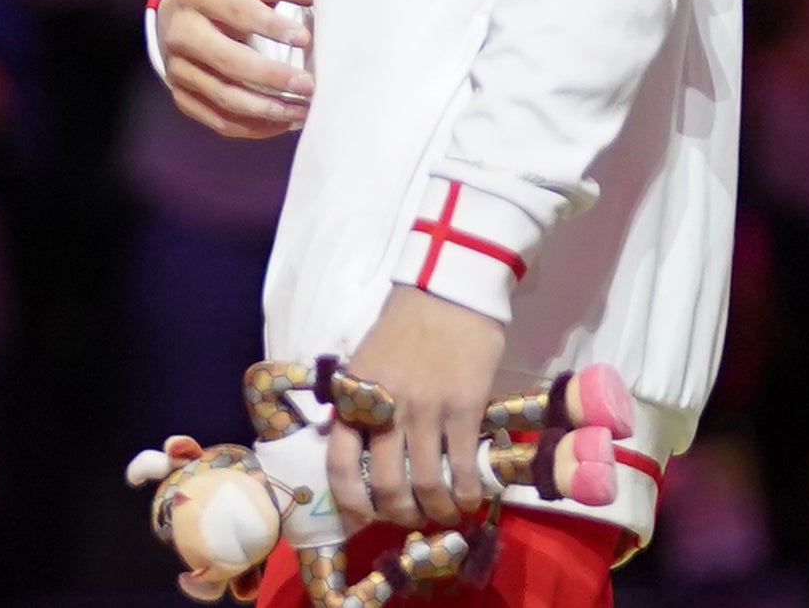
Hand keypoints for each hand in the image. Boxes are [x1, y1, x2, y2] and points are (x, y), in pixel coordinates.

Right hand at [156, 0, 312, 136]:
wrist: (177, 14)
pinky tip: (282, 121)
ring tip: (303, 110)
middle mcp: (182, 32)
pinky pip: (218, 120)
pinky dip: (253, 127)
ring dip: (268, 109)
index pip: (237, 12)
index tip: (305, 39)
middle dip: (272, 77)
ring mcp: (178, 68)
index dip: (271, 26)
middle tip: (308, 85)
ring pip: (224, 96)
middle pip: (228, 61)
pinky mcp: (181, 95)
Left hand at [330, 286, 507, 529]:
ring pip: (425, 483)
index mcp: (356, 395)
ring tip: (443, 513)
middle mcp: (386, 408)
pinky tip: (468, 499)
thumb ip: (362, 402)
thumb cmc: (404, 325)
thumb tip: (358, 448)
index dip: (350, 501)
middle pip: (386, 485)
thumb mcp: (367, 361)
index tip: (362, 517)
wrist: (447, 290)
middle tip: (410, 518)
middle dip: (399, 514)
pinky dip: (464, 493)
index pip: (340, 462)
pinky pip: (461, 467)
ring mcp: (425, 409)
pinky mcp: (463, 407)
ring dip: (435, 510)